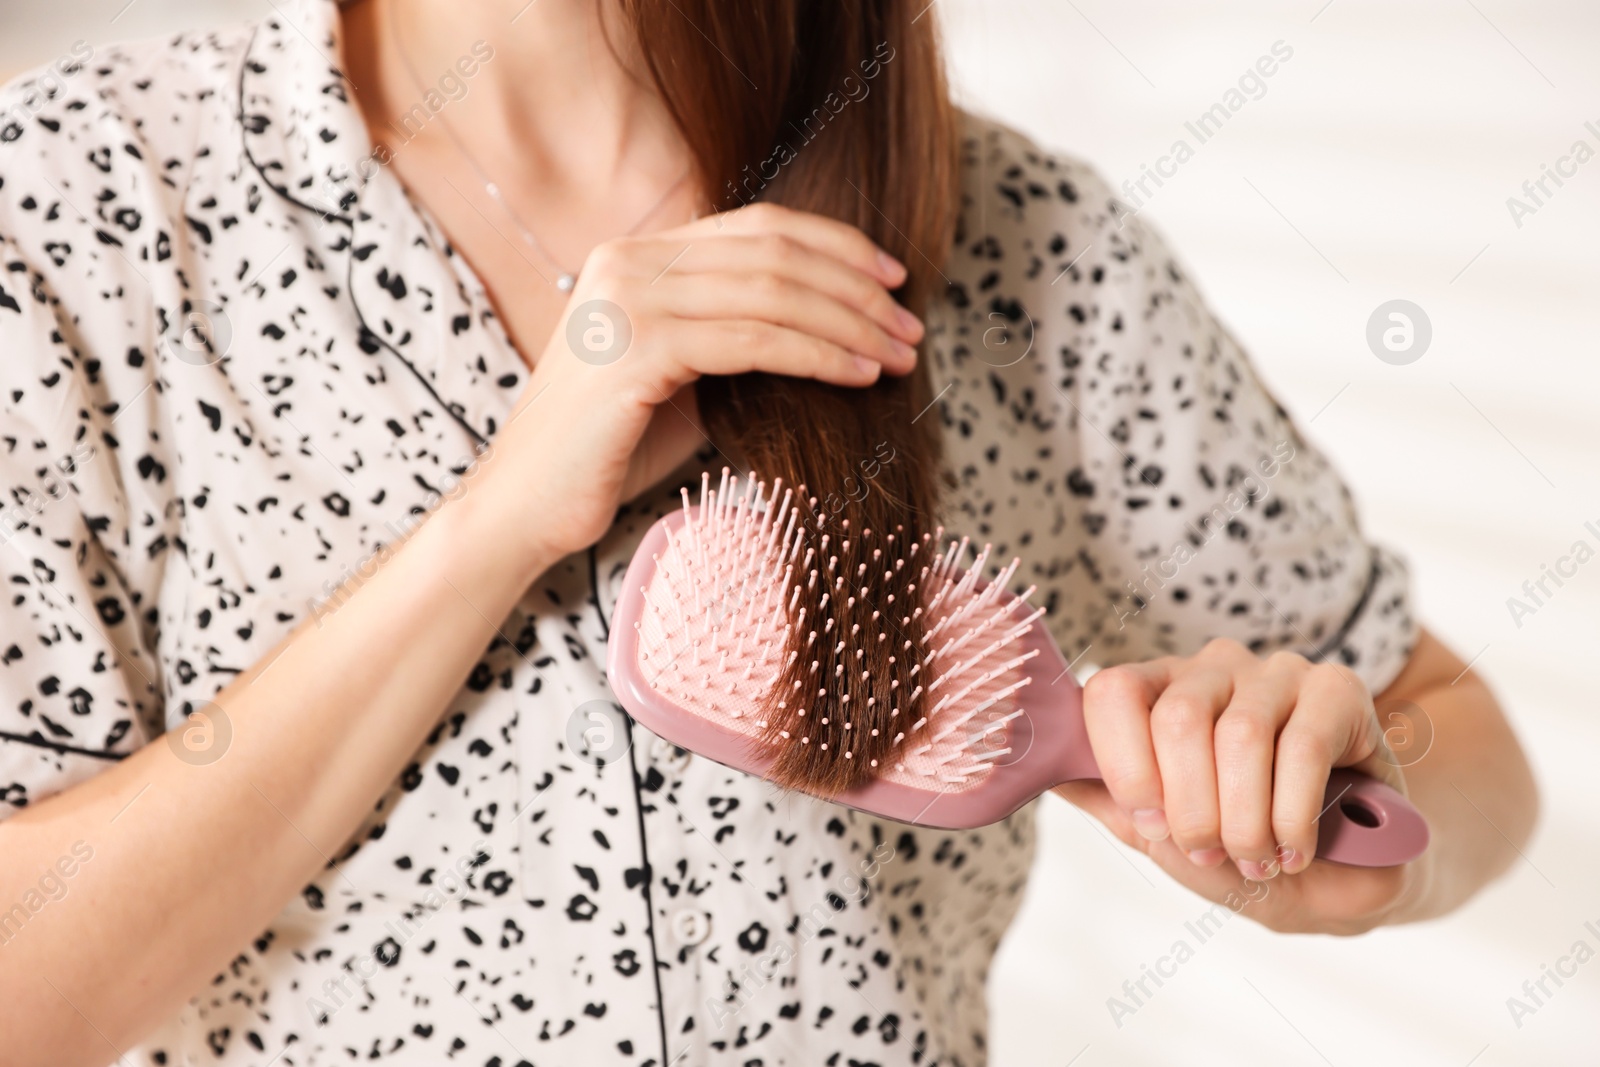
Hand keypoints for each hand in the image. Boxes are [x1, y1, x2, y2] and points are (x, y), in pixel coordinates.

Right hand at [483, 202, 922, 561]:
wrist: (526, 506)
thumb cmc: (609, 450)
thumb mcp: (681, 375)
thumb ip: (735, 336)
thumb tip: (833, 330)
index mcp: (635, 255)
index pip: (758, 227)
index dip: (836, 247)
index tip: (893, 282)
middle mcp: (627, 261)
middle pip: (774, 253)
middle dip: (856, 289)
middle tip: (911, 328)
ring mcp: (627, 300)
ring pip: (772, 293)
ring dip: (850, 324)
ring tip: (899, 356)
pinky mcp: (635, 349)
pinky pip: (753, 340)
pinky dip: (817, 354)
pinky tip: (857, 376)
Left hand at [1053, 638, 1430, 934]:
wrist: (1338, 878)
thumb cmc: (1241, 846)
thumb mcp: (1163, 835)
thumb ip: (1108, 798)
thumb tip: (1043, 770)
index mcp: (1158, 691)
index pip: (1111, 691)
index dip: (1125, 766)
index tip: (1153, 827)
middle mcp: (1211, 667)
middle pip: (1177, 719)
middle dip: (1191, 810)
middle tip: (1212, 856)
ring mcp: (1275, 672)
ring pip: (1239, 737)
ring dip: (1245, 822)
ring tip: (1257, 860)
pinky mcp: (1338, 690)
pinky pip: (1302, 749)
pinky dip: (1292, 816)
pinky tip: (1295, 850)